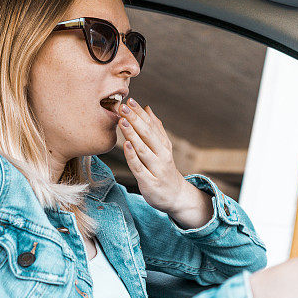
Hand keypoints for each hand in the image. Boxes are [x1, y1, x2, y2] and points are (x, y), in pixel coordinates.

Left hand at [116, 98, 194, 214]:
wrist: (175, 196)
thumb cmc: (164, 169)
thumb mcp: (163, 148)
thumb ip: (156, 129)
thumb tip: (147, 108)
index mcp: (164, 145)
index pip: (152, 126)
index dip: (140, 113)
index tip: (130, 101)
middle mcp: (162, 155)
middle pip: (148, 135)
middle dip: (135, 120)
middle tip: (123, 107)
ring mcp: (156, 169)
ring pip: (143, 149)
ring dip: (132, 134)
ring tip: (122, 121)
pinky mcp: (149, 182)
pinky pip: (139, 167)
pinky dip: (133, 156)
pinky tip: (126, 145)